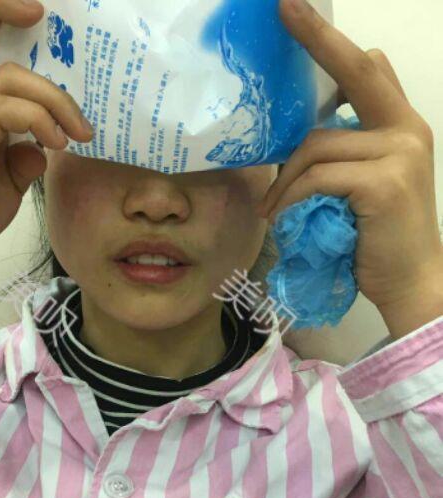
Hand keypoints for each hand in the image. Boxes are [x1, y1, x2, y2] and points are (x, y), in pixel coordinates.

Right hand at [0, 0, 92, 279]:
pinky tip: (56, 144)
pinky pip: (3, 112)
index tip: (42, 22)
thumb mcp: (9, 182)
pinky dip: (38, 121)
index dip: (1, 14)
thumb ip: (26, 157)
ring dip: (55, 99)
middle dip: (7, 10)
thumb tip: (45, 147)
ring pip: (9, 77)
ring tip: (78, 132)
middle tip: (65, 42)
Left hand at [257, 0, 442, 310]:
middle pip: (356, 73)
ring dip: (285, 178)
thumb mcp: (365, 187)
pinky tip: (280, 217)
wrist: (411, 283)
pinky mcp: (382, 182)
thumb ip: (346, 155)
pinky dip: (291, 197)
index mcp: (402, 126)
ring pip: (318, 144)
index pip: (369, 70)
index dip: (332, 41)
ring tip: (273, 207)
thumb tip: (302, 139)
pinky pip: (318, 177)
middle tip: (283, 10)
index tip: (297, 11)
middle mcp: (407, 129)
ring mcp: (399, 153)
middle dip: (317, 40)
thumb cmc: (379, 240)